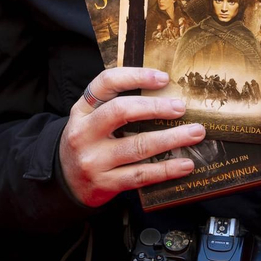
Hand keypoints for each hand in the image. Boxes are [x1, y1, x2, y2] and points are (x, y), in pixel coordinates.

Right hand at [58, 67, 204, 207]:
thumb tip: (164, 94)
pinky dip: (166, 169)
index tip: (163, 78)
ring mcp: (93, 160)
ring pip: (138, 146)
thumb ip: (115, 106)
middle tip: (181, 107)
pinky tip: (185, 164)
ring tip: (195, 133)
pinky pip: (141, 175)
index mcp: (82, 110)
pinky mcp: (105, 184)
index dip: (136, 76)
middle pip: (121, 112)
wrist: (65, 183)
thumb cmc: (88, 145)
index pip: (105, 83)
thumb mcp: (90, 120)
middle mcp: (84, 133)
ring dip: (172, 138)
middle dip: (156, 107)